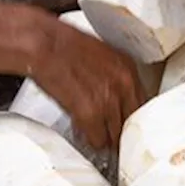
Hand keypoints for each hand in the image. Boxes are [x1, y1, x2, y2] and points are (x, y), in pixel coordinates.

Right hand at [29, 13, 146, 149]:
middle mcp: (123, 84)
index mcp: (127, 68)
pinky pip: (97, 140)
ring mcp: (108, 100)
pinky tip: (83, 133)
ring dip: (105, 138)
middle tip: (111, 135)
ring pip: (116, 136)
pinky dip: (90, 141)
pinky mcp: (90, 113)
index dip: (130, 116)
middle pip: (131, 122)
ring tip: (94, 134)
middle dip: (120, 131)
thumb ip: (112, 77)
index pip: (142, 104)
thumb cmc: (62, 47)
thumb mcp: (99, 55)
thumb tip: (114, 96)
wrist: (42, 44)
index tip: (123, 122)